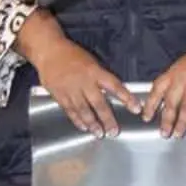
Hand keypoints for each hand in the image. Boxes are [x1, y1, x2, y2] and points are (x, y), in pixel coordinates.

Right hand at [24, 36, 139, 137]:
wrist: (49, 51)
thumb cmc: (73, 55)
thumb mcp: (91, 62)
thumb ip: (101, 77)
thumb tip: (114, 92)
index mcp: (95, 72)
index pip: (115, 86)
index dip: (126, 98)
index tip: (136, 108)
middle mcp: (84, 82)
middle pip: (98, 103)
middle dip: (107, 119)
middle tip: (114, 131)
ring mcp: (71, 90)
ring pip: (83, 110)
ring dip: (92, 123)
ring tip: (99, 133)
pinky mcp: (59, 95)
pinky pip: (70, 110)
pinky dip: (77, 120)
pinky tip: (83, 127)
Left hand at [143, 49, 185, 137]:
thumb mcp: (180, 66)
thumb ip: (172, 82)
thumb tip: (163, 99)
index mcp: (172, 74)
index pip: (157, 91)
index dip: (150, 105)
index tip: (146, 117)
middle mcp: (181, 80)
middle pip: (171, 103)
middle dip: (167, 120)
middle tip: (164, 133)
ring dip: (182, 122)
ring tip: (179, 133)